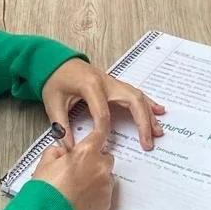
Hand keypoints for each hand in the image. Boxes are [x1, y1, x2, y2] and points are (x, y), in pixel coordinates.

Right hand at [29, 135, 114, 209]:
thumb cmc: (45, 191)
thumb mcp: (45, 164)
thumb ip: (57, 152)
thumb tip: (62, 152)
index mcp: (86, 152)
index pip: (101, 133)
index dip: (101, 130)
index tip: (103, 129)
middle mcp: (100, 167)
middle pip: (106, 158)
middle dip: (96, 161)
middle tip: (80, 171)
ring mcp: (105, 186)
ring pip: (106, 177)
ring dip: (97, 179)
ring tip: (79, 190)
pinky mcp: (106, 204)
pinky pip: (105, 195)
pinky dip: (97, 196)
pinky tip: (82, 202)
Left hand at [41, 57, 164, 151]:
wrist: (56, 61)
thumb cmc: (55, 80)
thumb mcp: (52, 103)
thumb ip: (61, 126)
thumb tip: (69, 148)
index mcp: (91, 85)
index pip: (103, 112)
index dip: (103, 130)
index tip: (102, 144)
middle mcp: (107, 82)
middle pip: (132, 100)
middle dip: (142, 122)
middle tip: (148, 142)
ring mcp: (113, 82)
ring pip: (137, 96)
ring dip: (149, 114)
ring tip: (158, 131)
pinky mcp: (114, 85)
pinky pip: (134, 93)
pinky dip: (147, 103)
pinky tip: (158, 111)